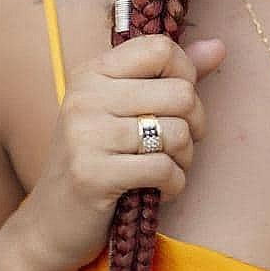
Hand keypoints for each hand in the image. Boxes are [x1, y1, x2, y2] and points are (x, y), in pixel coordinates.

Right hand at [18, 35, 224, 270]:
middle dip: (195, 123)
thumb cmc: (98, 160)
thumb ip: (173, 76)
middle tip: (179, 143)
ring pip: (177, 132)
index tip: (177, 101)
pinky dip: (175, 184)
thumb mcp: (128, 110)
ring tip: (169, 167)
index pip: (160, 48)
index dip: (185, 73)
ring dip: (185, 157)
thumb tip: (219, 47)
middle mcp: (86, 96)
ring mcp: (86, 135)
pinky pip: (164, 169)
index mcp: (93, 72)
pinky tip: (160, 189)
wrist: (51, 223)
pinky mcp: (92, 174)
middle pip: (180, 92)